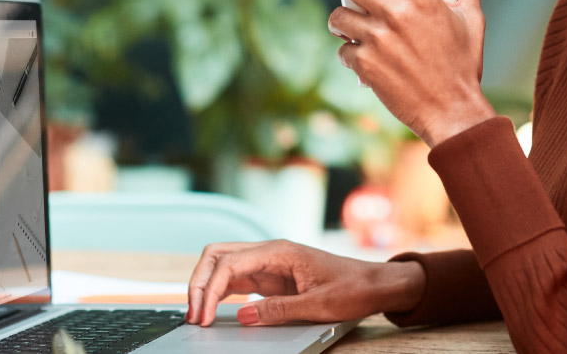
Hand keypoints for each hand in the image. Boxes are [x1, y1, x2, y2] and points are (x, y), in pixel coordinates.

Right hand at [185, 240, 424, 326]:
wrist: (374, 284)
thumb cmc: (353, 288)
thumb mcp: (318, 306)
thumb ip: (279, 310)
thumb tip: (243, 316)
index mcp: (280, 252)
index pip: (229, 262)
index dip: (209, 288)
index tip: (202, 315)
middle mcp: (270, 252)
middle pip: (218, 256)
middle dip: (199, 281)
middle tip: (192, 313)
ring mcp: (269, 263)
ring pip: (223, 266)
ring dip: (206, 287)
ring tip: (197, 314)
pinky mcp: (271, 276)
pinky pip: (236, 278)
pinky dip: (219, 292)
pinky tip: (212, 309)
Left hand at [321, 0, 494, 145]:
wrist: (453, 111)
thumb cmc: (463, 65)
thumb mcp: (472, 19)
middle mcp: (397, 13)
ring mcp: (378, 39)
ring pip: (337, 16)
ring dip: (336, 18)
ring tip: (342, 22)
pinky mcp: (365, 65)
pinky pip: (343, 50)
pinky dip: (347, 52)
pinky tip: (355, 55)